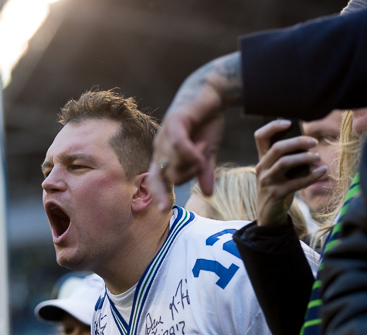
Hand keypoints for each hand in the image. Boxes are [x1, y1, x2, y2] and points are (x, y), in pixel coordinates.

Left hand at [149, 53, 242, 210]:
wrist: (211, 93)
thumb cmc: (206, 121)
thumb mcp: (207, 151)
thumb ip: (204, 171)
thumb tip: (208, 194)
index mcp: (165, 156)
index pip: (155, 180)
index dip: (158, 194)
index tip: (163, 210)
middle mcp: (160, 147)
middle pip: (172, 177)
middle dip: (191, 174)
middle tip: (204, 159)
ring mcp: (164, 135)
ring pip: (176, 164)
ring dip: (195, 160)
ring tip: (205, 146)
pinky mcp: (174, 123)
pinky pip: (179, 147)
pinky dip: (191, 152)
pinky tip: (203, 149)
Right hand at [254, 120, 326, 226]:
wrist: (269, 214)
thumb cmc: (279, 187)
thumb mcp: (278, 171)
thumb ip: (287, 157)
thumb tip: (308, 144)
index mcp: (262, 159)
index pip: (260, 136)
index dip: (273, 126)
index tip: (289, 123)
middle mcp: (261, 168)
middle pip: (277, 148)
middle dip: (298, 142)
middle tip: (314, 142)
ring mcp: (267, 181)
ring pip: (285, 163)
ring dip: (304, 158)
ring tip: (317, 158)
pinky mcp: (276, 194)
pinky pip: (296, 182)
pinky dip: (311, 176)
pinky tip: (322, 171)